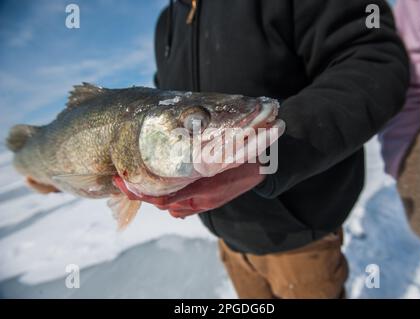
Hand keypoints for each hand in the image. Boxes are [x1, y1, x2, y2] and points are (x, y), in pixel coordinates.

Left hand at [114, 162, 264, 217]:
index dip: (136, 191)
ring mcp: (203, 205)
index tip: (120, 181)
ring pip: (169, 208)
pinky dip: (172, 202)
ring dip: (157, 198)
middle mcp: (198, 202)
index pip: (159, 197)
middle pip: (160, 203)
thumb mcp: (214, 161)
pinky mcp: (207, 205)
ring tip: (142, 183)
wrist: (260, 166)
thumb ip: (191, 172)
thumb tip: (166, 181)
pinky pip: (182, 209)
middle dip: (141, 193)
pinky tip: (168, 191)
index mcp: (198, 191)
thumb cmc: (237, 159)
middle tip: (122, 180)